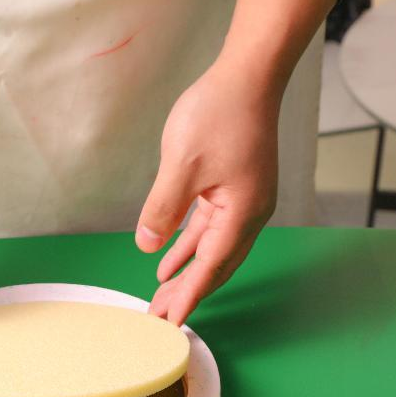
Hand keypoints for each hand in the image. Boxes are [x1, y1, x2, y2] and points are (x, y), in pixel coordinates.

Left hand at [136, 59, 278, 324]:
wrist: (247, 74)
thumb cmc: (219, 113)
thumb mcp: (181, 165)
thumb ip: (162, 210)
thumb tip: (146, 246)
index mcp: (242, 213)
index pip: (211, 266)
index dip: (189, 295)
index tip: (171, 322)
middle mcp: (249, 213)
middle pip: (215, 266)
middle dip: (187, 293)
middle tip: (159, 318)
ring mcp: (242, 202)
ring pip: (211, 251)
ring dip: (186, 274)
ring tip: (161, 298)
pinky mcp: (232, 190)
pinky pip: (208, 230)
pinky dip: (188, 248)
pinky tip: (168, 262)